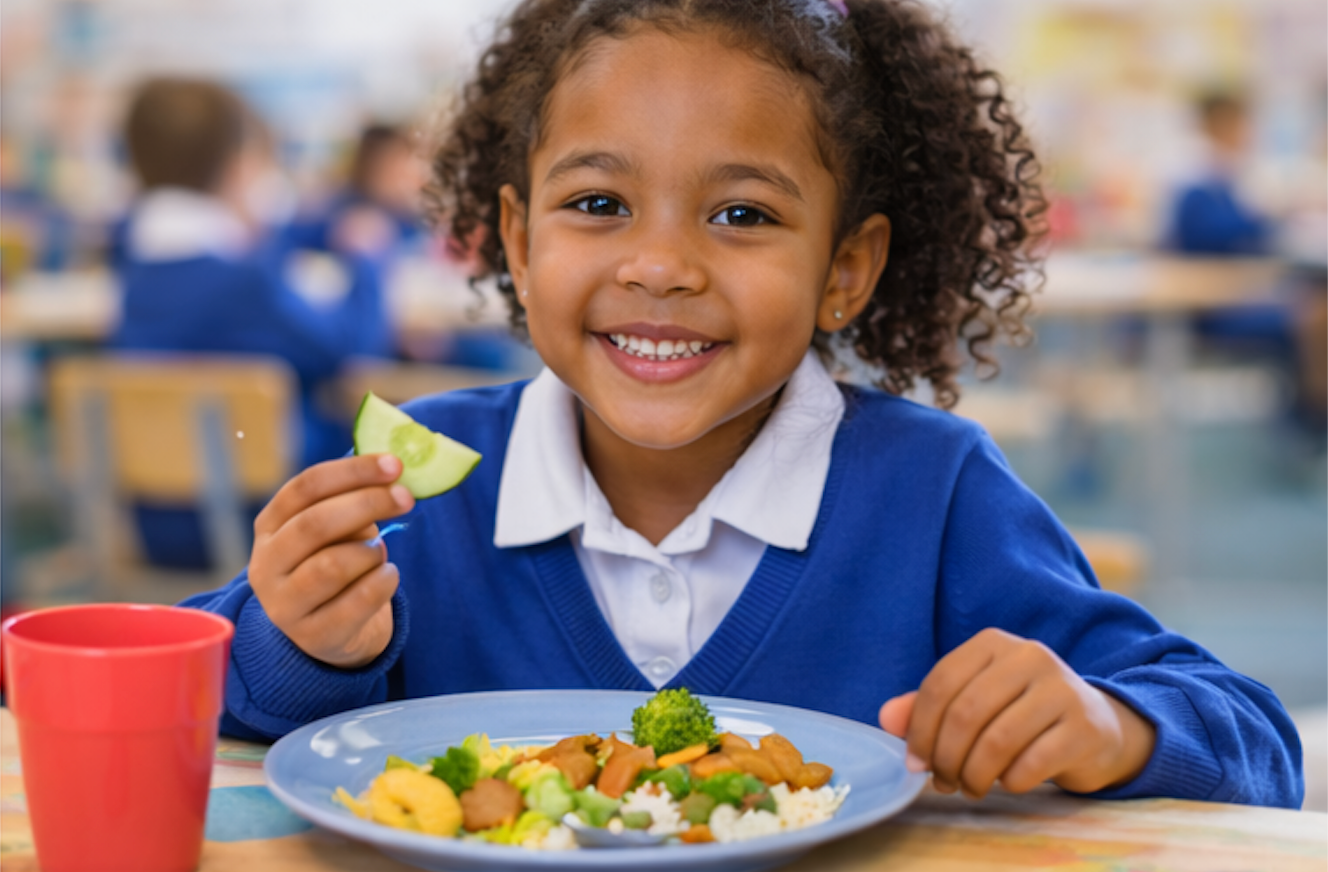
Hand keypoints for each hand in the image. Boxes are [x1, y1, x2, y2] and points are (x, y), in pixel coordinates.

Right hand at [248, 454, 414, 668]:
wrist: (331, 631)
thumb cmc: (337, 563)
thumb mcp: (336, 530)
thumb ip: (353, 501)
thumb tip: (393, 473)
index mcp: (269, 526)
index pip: (305, 487)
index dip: (352, 471)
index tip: (394, 465)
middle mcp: (266, 565)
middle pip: (315, 523)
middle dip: (367, 504)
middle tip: (406, 497)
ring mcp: (284, 605)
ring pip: (332, 565)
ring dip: (370, 552)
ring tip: (380, 553)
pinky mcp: (313, 636)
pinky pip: (356, 602)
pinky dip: (382, 582)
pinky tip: (388, 576)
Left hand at [878, 628, 1154, 797]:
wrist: (1097, 728)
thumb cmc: (1021, 714)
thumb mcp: (975, 701)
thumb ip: (927, 707)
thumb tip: (886, 720)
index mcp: (993, 643)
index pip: (940, 684)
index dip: (919, 729)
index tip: (915, 762)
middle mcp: (1029, 656)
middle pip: (965, 713)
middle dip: (945, 757)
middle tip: (942, 782)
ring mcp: (1061, 688)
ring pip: (997, 741)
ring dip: (974, 776)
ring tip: (970, 787)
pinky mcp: (1084, 725)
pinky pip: (1031, 763)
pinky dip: (1010, 782)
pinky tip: (1008, 782)